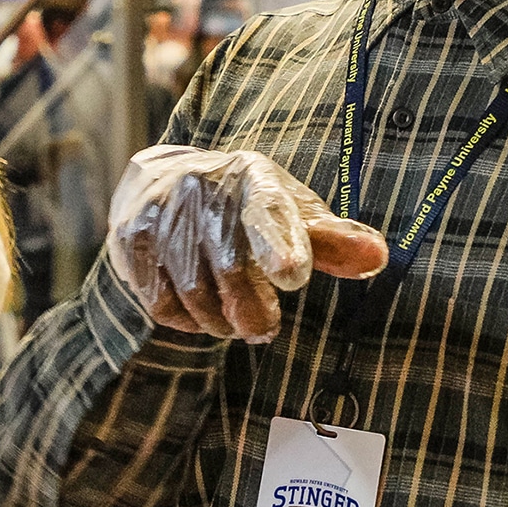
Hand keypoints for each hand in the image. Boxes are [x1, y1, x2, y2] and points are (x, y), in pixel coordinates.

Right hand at [108, 144, 387, 341]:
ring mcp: (161, 210)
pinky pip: (160, 300)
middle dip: (249, 309)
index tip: (291, 274)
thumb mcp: (291, 212)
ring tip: (233, 323)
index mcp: (252, 177)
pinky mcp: (131, 237)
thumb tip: (377, 258)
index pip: (267, 211)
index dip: (280, 243)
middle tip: (263, 329)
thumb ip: (332, 240)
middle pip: (228, 266)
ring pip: (193, 291)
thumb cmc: (243, 204)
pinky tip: (199, 315)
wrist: (162, 179)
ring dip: (218, 320)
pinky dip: (185, 319)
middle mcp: (201, 185)